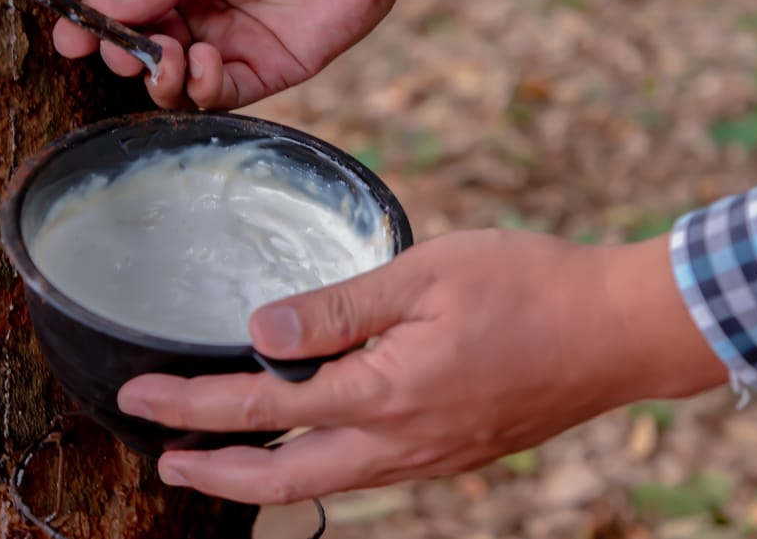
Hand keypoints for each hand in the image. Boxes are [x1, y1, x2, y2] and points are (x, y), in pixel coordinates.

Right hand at [53, 0, 508, 108]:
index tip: (68, 39)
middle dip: (126, 57)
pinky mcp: (271, 69)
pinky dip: (205, 89)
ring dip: (163, 79)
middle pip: (146, 51)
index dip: (95, 26)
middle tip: (126, 51)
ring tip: (171, 58)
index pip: (126, 6)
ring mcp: (235, 43)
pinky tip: (208, 62)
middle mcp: (203, 12)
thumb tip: (100, 8)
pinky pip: (223, 95)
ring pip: (179, 83)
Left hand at [117, 230, 726, 503]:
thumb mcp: (426, 274)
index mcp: (386, 394)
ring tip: (219, 456)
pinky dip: (317, 466)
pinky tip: (311, 440)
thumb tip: (260, 329)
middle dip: (213, 471)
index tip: (138, 395)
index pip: (263, 406)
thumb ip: (338, 308)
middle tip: (163, 455)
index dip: (192, 403)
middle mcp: (401, 444)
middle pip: (282, 480)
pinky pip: (366, 473)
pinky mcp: (454, 454)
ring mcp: (430, 458)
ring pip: (324, 483)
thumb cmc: (529, 287)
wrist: (618, 331)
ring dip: (262, 474)